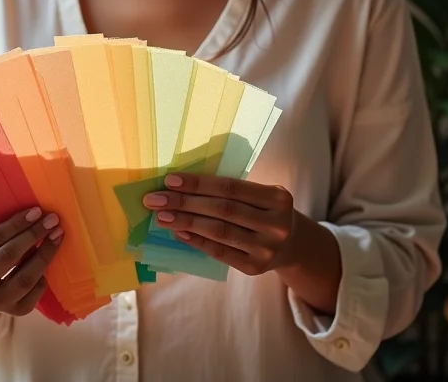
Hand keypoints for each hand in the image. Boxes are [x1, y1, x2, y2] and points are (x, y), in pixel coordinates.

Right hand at [0, 207, 62, 317]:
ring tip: (56, 237)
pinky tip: (46, 265)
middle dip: (34, 235)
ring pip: (25, 277)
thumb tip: (35, 215)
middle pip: (9, 255)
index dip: (18, 223)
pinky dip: (43, 277)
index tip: (37, 211)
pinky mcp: (13, 312)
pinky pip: (34, 292)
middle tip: (52, 220)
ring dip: (44, 254)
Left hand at [143, 173, 296, 275]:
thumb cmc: (263, 210)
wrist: (292, 244)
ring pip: (219, 232)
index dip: (199, 184)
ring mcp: (267, 249)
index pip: (230, 187)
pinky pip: (220, 253)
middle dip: (184, 203)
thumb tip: (180, 186)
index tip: (170, 180)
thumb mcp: (260, 195)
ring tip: (161, 216)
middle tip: (155, 199)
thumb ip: (230, 190)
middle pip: (222, 210)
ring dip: (185, 222)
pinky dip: (197, 241)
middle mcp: (276, 224)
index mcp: (278, 197)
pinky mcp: (256, 268)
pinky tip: (179, 233)